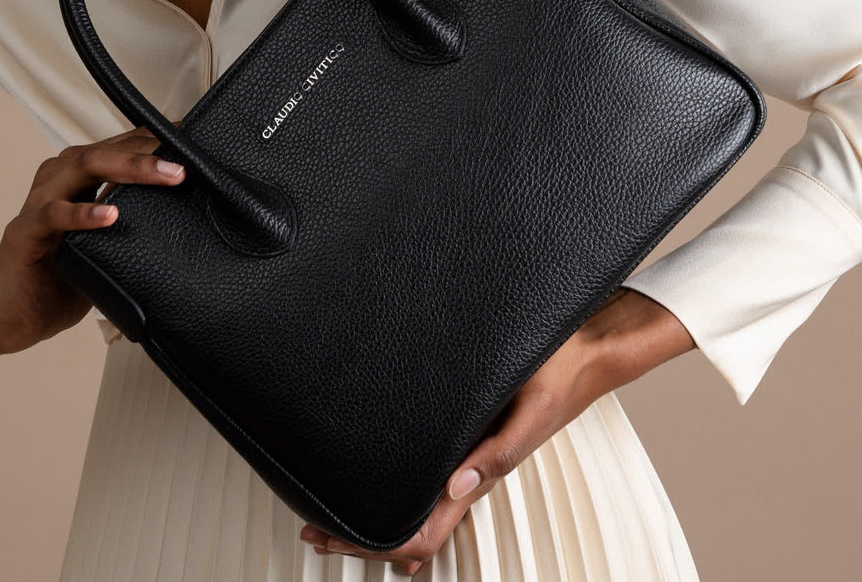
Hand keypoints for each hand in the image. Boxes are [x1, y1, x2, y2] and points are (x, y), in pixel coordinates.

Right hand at [0, 122, 186, 355]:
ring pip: (83, 167)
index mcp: (80, 178)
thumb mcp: (108, 248)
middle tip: (186, 164)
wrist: (6, 316)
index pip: (122, 146)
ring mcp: (39, 202)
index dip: (157, 141)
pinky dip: (83, 213)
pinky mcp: (24, 232)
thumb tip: (189, 222)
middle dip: (150, 152)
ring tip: (165, 177)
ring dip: (128, 168)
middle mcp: (59, 180)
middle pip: (107, 150)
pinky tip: (110, 215)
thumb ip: (136, 227)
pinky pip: (53, 214)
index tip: (195, 140)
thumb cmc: (58, 277)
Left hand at [299, 287, 694, 574]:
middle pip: (407, 522)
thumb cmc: (561, 375)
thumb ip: (499, 453)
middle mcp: (465, 467)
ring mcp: (463, 450)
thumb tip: (457, 487)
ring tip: (324, 506)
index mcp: (479, 472)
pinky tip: (369, 473)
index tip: (333, 537)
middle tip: (311, 529)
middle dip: (357, 534)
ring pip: (411, 497)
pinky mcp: (464, 426)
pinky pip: (423, 464)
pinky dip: (390, 479)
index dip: (376, 546)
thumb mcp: (532, 412)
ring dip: (368, 508)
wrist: (584, 348)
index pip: (424, 531)